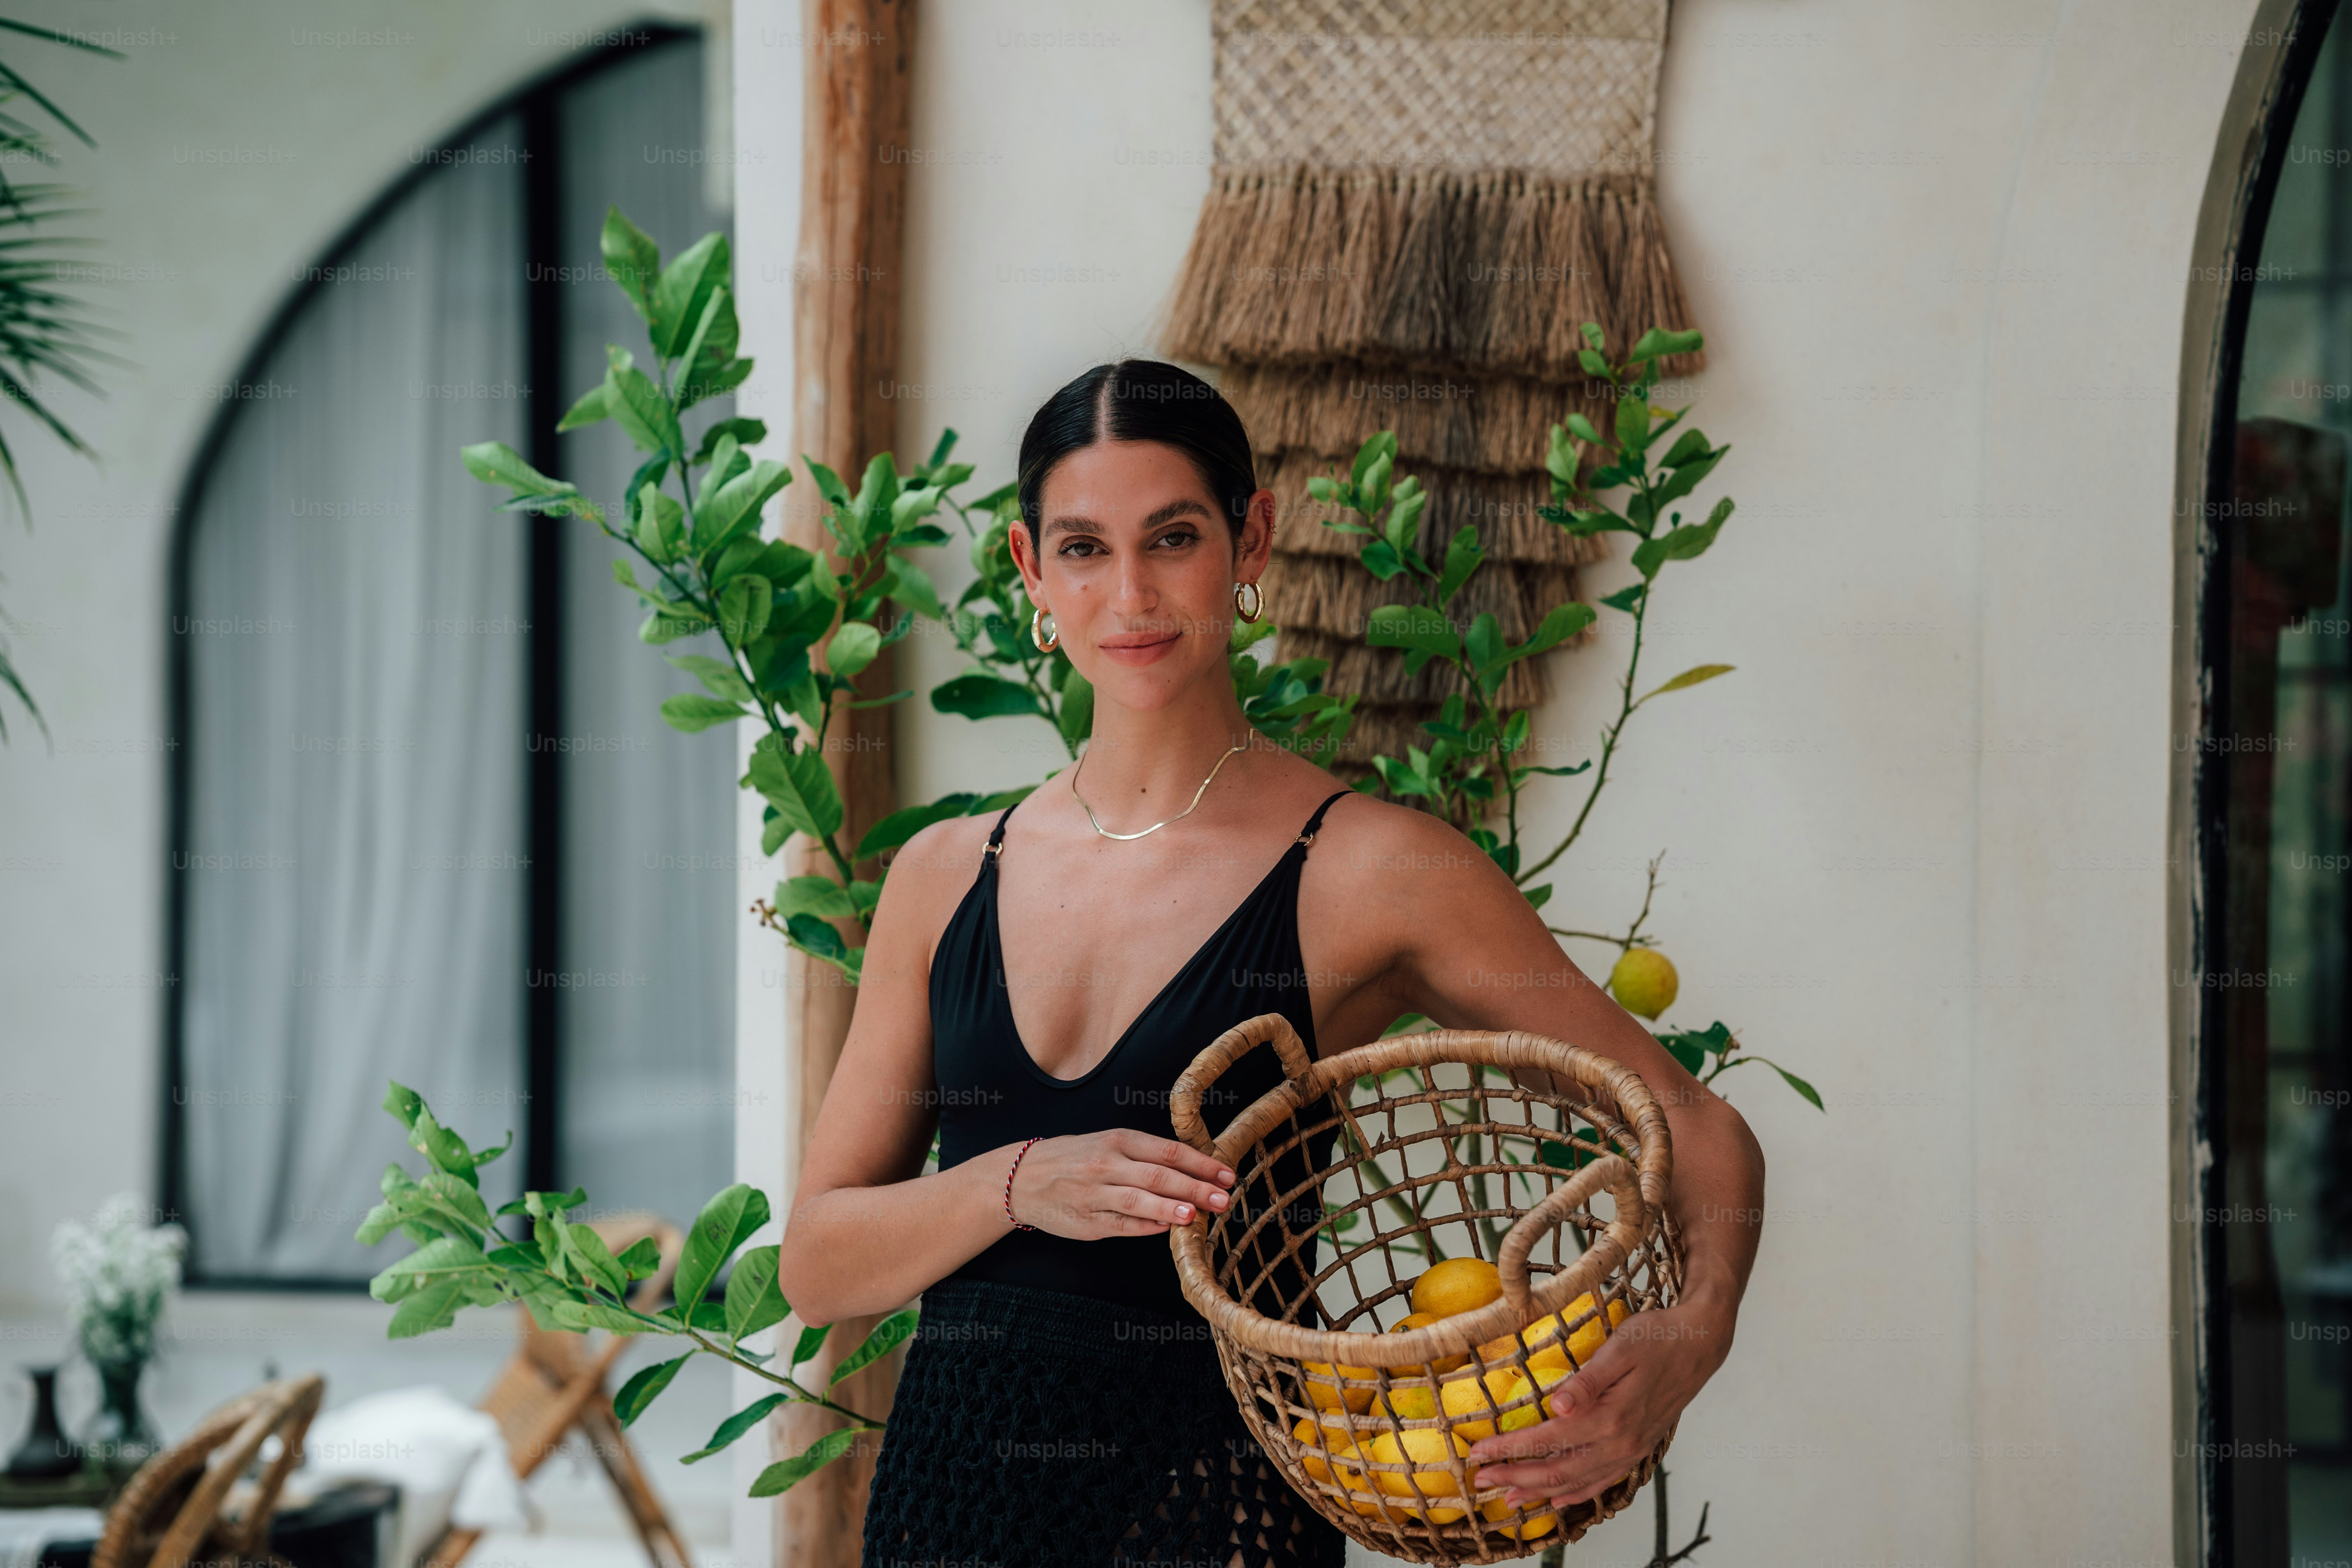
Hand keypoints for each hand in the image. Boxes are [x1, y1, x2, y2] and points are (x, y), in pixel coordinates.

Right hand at [1004, 1129, 1235, 1238]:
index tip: (1227, 1174)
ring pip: (1139, 1201)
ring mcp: (1095, 1194)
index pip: (1168, 1150)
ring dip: (1171, 1209)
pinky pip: (1122, 1225)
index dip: (1201, 1163)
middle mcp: (1106, 1164)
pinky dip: (1146, 1228)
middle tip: (1224, 1199)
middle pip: (1159, 1175)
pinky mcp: (1087, 1222)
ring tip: (1197, 1216)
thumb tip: (1191, 1173)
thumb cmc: (1073, 1158)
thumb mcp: (1107, 1143)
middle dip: (1195, 1188)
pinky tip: (1167, 1230)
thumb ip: (1145, 1156)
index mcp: (1117, 1140)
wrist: (1021, 1178)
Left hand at [1465, 1298, 1730, 1508]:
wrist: (1700, 1344)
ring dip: (1539, 1492)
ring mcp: (1632, 1450)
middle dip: (1515, 1477)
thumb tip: (1557, 1407)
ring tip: (1507, 1499)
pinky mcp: (1638, 1449)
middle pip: (1558, 1470)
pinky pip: (1602, 1481)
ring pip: (1578, 1482)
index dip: (1510, 1448)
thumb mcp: (1620, 1348)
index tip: (1478, 1451)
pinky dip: (1576, 1493)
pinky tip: (1557, 1499)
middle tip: (1479, 1479)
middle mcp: (1622, 1442)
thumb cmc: (1657, 1337)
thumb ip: (1588, 1381)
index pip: (1548, 1440)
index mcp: (1612, 1417)